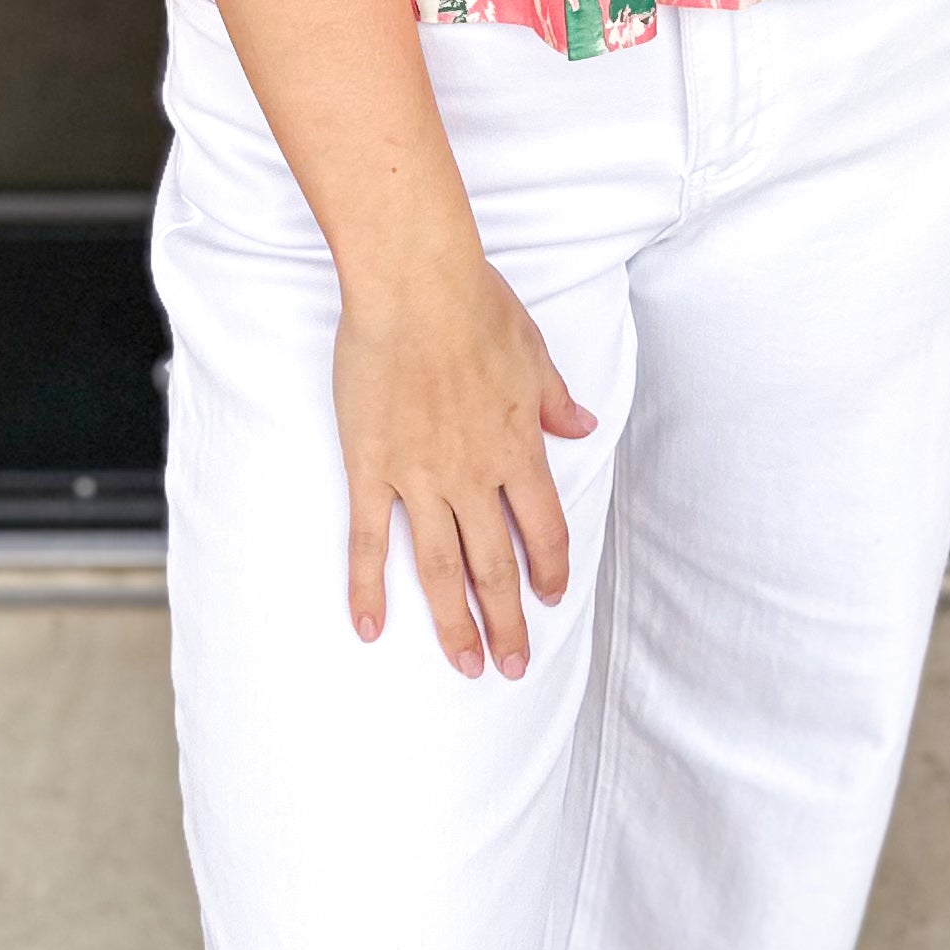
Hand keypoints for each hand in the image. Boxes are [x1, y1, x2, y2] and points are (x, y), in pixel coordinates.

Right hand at [335, 242, 595, 676]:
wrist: (413, 283)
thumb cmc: (475, 304)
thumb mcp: (533, 351)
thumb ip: (554, 398)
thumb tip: (582, 424)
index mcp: (517, 447)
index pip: (544, 529)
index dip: (550, 570)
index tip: (550, 598)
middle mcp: (473, 474)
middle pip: (495, 566)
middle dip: (507, 623)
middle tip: (513, 667)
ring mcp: (418, 476)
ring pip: (439, 567)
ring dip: (455, 623)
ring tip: (466, 667)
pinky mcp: (370, 467)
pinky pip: (367, 539)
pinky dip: (368, 587)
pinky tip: (371, 627)